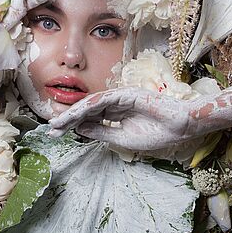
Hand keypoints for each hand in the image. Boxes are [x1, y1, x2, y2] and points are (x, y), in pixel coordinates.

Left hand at [48, 87, 203, 150]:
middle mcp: (115, 104)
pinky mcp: (127, 94)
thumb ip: (101, 132)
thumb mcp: (122, 138)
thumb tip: (78, 129)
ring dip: (74, 113)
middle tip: (50, 129)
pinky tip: (76, 114)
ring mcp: (121, 97)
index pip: (89, 119)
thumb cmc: (157, 134)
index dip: (72, 126)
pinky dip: (89, 106)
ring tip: (58, 123)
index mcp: (116, 115)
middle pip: (86, 110)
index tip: (56, 134)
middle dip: (68, 119)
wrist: (180, 127)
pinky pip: (104, 100)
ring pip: (91, 104)